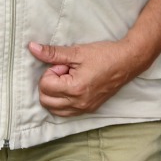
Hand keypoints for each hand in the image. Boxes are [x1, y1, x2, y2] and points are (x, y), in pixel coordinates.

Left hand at [29, 39, 150, 115]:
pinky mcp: (89, 110)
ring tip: (67, 79)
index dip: (50, 71)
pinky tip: (71, 88)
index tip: (64, 64)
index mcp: (75, 89)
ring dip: (54, 94)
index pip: (45, 85)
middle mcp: (78, 103)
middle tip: (64, 71)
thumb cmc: (104, 55)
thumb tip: (32, 48)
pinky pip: (66, 112)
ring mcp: (84, 109)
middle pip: (45, 100)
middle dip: (49, 84)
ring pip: (54, 110)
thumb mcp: (77, 51)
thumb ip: (52, 53)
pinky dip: (62, 102)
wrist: (127, 62)